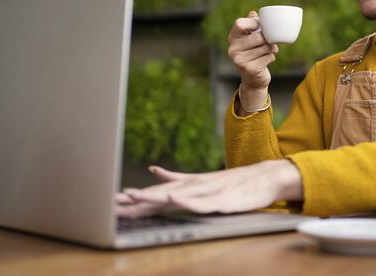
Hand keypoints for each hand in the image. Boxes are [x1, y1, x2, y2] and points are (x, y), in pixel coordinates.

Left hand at [116, 160, 302, 218]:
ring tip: (133, 197)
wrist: (264, 177)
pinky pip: (201, 202)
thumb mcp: (201, 181)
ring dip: (154, 197)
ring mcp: (207, 192)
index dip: (134, 199)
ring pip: (176, 196)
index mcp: (187, 186)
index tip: (111, 202)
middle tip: (113, 202)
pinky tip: (173, 200)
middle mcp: (193, 187)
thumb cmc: (232, 183)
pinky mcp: (221, 200)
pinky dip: (186, 201)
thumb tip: (154, 172)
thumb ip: (176, 178)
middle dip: (136, 200)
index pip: (156, 194)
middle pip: (160, 195)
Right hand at [227, 11, 277, 110]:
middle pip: (258, 37)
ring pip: (265, 47)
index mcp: (232, 38)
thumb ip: (251, 25)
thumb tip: (253, 13)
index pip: (239, 23)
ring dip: (272, 48)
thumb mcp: (250, 39)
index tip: (260, 27)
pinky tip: (267, 60)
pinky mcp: (249, 69)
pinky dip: (271, 57)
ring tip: (270, 50)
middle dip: (268, 39)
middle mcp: (233, 49)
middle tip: (270, 41)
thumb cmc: (253, 53)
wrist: (253, 78)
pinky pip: (268, 57)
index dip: (253, 23)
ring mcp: (239, 60)